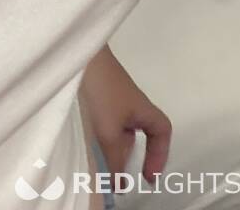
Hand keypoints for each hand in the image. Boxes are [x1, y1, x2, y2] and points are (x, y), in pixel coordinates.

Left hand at [79, 44, 171, 184]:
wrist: (78, 54)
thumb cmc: (101, 90)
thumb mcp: (109, 130)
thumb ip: (114, 159)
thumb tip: (117, 185)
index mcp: (142, 109)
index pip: (161, 132)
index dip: (159, 155)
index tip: (148, 176)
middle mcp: (129, 103)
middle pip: (135, 134)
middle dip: (127, 157)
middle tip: (117, 180)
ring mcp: (111, 97)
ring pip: (116, 128)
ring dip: (110, 148)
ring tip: (98, 168)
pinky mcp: (94, 93)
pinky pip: (101, 120)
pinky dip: (97, 135)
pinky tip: (83, 145)